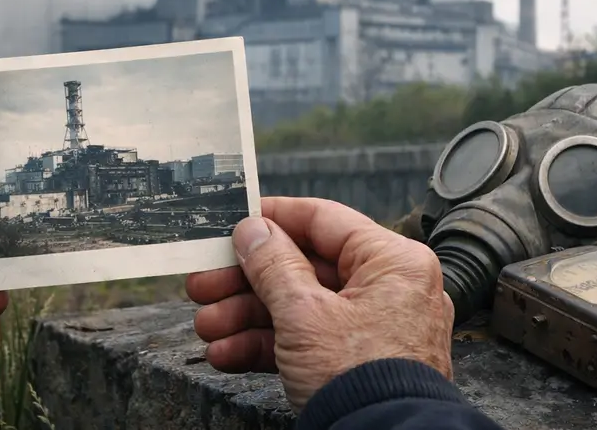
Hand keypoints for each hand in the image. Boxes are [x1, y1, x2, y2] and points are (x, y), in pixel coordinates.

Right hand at [186, 197, 453, 412]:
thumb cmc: (359, 378)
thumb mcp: (304, 313)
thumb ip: (272, 265)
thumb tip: (253, 230)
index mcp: (392, 263)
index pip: (324, 220)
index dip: (274, 218)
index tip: (235, 219)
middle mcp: (389, 290)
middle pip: (303, 268)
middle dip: (245, 281)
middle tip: (204, 283)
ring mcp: (374, 330)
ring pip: (299, 308)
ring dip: (245, 317)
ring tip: (206, 327)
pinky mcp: (357, 364)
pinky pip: (308, 342)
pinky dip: (267, 346)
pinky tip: (226, 353)